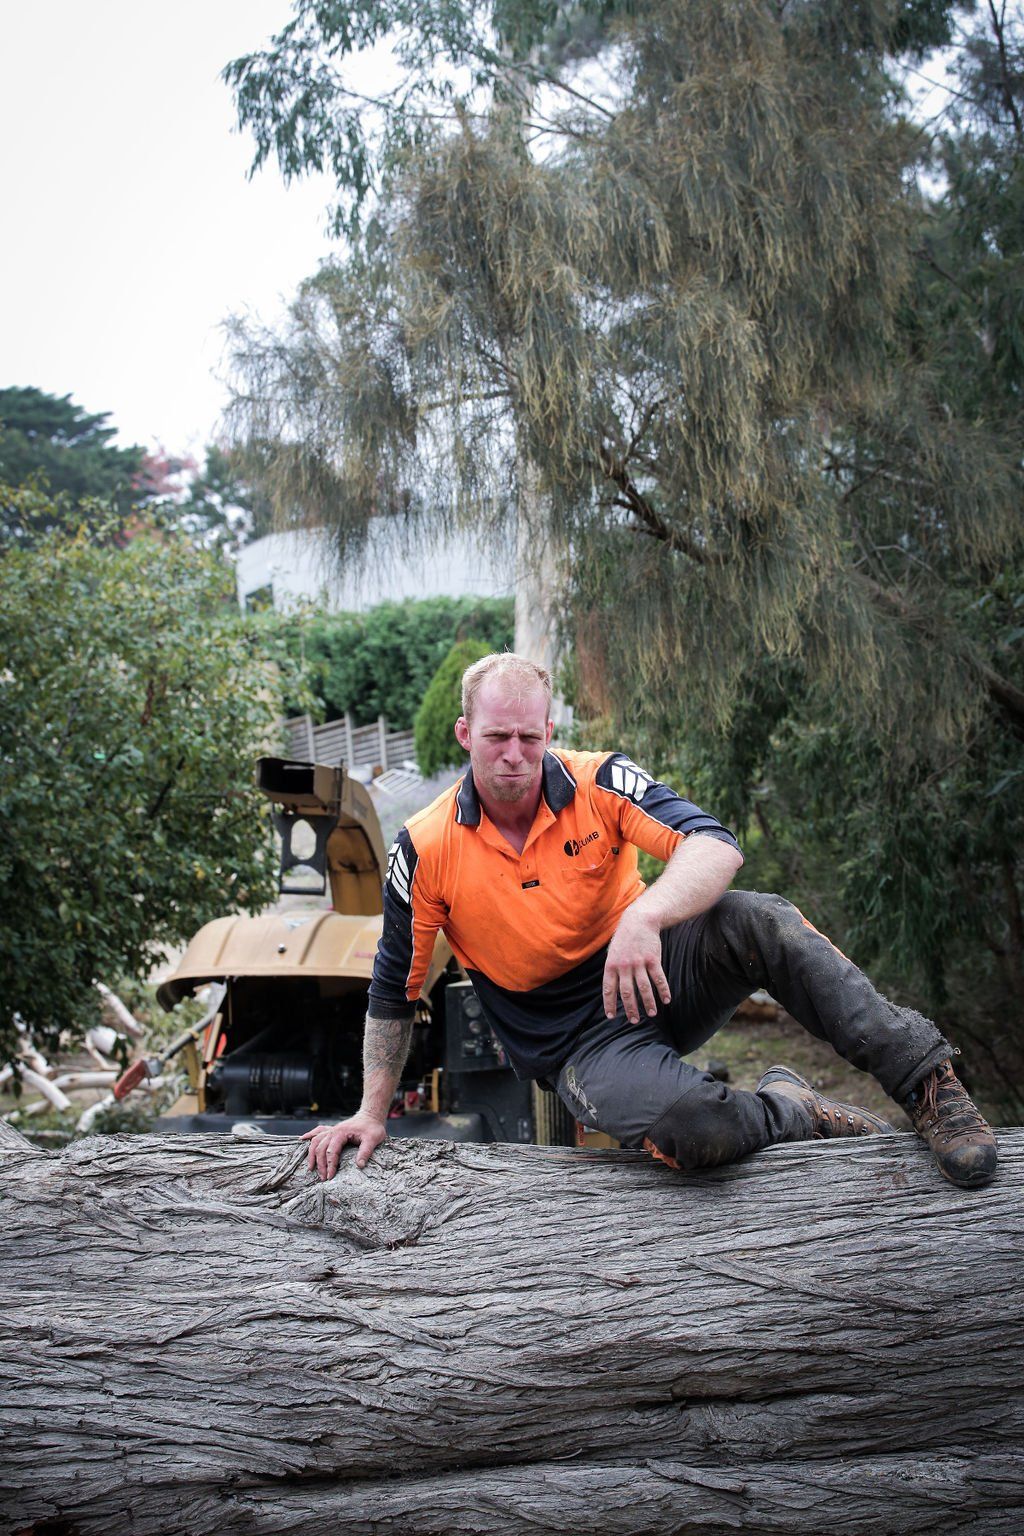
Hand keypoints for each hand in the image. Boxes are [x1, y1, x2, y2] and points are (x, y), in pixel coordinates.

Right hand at [302, 1111, 386, 1177]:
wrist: (371, 1115)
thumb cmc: (372, 1127)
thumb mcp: (373, 1139)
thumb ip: (366, 1151)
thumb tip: (359, 1165)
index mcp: (341, 1133)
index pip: (331, 1151)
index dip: (330, 1165)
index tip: (330, 1177)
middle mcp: (333, 1131)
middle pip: (320, 1148)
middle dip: (320, 1164)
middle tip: (323, 1178)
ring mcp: (332, 1130)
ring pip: (316, 1141)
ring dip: (312, 1154)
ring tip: (311, 1168)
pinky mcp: (332, 1130)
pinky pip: (318, 1132)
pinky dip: (309, 1135)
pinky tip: (302, 1139)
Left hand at [602, 908, 670, 1022]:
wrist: (639, 921)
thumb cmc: (624, 939)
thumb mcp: (612, 953)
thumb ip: (612, 970)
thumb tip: (611, 990)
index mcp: (611, 965)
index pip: (608, 989)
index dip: (609, 1004)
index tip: (611, 1016)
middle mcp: (624, 966)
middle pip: (627, 992)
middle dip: (631, 1009)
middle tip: (634, 1020)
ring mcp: (639, 962)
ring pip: (644, 988)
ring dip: (648, 1003)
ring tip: (651, 1014)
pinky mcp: (653, 959)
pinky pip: (658, 978)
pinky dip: (663, 990)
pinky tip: (667, 999)